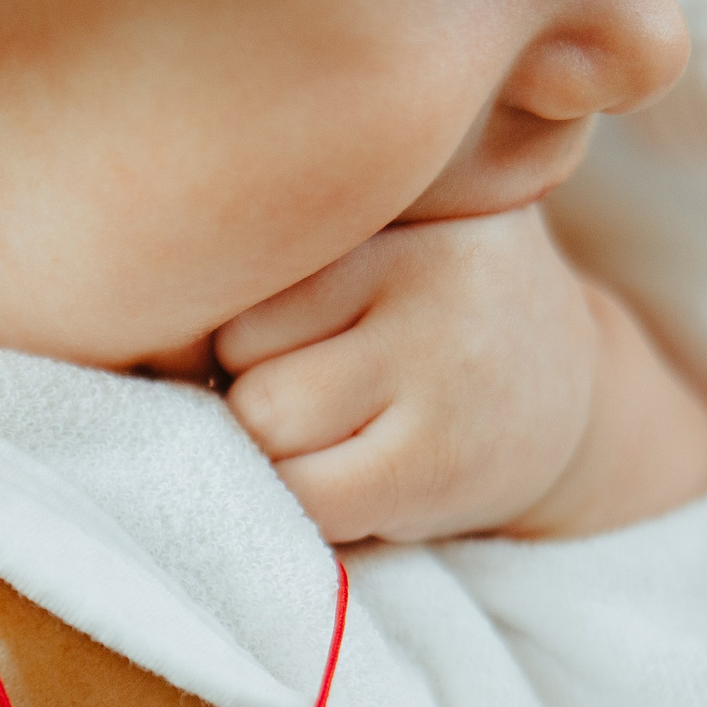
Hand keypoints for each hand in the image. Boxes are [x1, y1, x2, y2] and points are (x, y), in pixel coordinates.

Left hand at [216, 207, 706, 542]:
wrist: (568, 393)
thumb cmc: (426, 311)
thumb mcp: (378, 232)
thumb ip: (280, 243)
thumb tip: (137, 310)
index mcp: (396, 201)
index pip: (241, 274)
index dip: (237, 330)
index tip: (287, 342)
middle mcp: (426, 268)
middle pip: (241, 351)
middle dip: (251, 391)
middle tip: (323, 395)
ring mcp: (439, 366)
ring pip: (264, 423)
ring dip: (279, 452)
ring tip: (346, 433)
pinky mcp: (438, 460)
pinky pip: (307, 497)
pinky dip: (310, 505)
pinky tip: (365, 480)